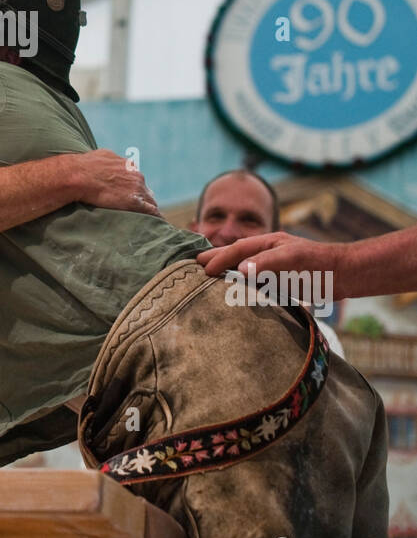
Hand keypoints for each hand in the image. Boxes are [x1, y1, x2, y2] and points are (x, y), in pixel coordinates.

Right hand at [74, 150, 160, 215]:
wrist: (80, 176)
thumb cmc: (85, 166)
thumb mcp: (101, 156)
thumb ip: (110, 161)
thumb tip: (108, 164)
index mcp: (128, 165)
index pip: (137, 179)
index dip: (134, 187)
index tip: (131, 195)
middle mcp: (136, 175)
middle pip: (145, 190)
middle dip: (141, 198)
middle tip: (138, 209)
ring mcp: (136, 188)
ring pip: (149, 201)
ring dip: (148, 208)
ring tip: (148, 220)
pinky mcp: (134, 201)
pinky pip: (151, 211)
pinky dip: (154, 216)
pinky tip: (157, 223)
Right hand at [198, 232, 339, 280]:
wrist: (345, 275)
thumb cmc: (320, 264)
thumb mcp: (292, 259)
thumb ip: (267, 263)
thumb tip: (240, 268)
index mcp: (269, 243)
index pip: (237, 250)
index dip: (219, 258)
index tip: (201, 268)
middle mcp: (268, 254)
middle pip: (236, 255)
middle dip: (215, 259)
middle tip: (192, 265)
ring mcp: (274, 269)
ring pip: (243, 269)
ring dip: (225, 273)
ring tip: (206, 278)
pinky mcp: (281, 283)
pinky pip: (255, 284)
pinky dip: (240, 286)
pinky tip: (233, 293)